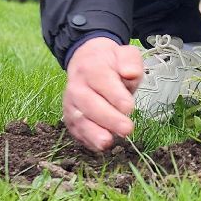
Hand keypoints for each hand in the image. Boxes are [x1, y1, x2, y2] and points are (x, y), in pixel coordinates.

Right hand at [62, 36, 143, 151]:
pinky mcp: (70, 118)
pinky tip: (100, 146)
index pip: (102, 81)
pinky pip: (77, 131)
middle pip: (90, 104)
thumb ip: (130, 62)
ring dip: (93, 133)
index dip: (115, 95)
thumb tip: (130, 73)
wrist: (86, 62)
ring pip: (79, 120)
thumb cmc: (110, 63)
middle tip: (127, 129)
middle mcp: (77, 86)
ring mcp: (71, 104)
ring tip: (108, 143)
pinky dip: (87, 140)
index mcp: (91, 67)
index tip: (129, 107)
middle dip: (108, 119)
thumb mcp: (124, 54)